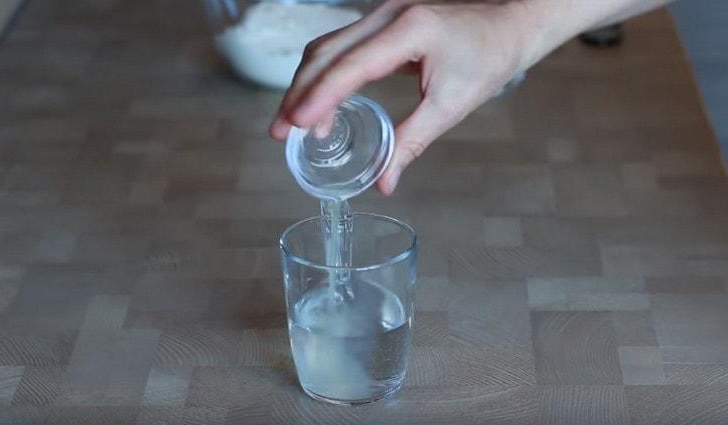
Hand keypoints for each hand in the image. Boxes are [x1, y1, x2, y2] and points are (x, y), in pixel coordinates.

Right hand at [270, 0, 534, 194]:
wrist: (508, 25)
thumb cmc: (489, 59)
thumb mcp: (451, 105)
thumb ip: (411, 142)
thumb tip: (383, 183)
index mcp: (409, 30)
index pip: (350, 66)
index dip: (319, 98)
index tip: (296, 125)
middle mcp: (388, 14)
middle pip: (325, 52)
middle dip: (298, 93)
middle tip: (280, 132)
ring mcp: (382, 14)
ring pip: (327, 46)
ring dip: (305, 84)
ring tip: (293, 124)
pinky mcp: (381, 22)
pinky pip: (340, 46)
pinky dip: (322, 74)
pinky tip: (317, 102)